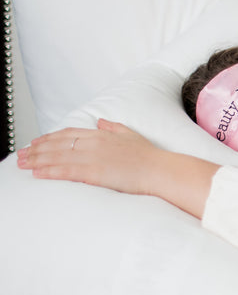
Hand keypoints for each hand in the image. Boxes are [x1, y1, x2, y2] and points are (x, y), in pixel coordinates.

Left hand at [17, 118, 162, 195]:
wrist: (161, 170)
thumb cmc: (150, 157)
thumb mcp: (131, 135)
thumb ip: (113, 127)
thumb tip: (100, 121)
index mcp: (102, 134)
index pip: (68, 133)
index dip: (49, 138)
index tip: (36, 142)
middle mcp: (94, 142)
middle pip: (57, 144)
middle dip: (36, 149)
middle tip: (21, 155)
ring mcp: (93, 157)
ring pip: (57, 156)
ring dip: (36, 160)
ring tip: (22, 164)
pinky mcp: (94, 172)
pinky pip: (66, 170)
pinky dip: (49, 171)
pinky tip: (37, 173)